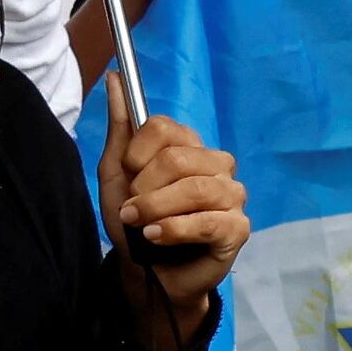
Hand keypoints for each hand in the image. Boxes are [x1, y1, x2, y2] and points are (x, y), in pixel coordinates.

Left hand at [103, 114, 248, 345]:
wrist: (146, 273)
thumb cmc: (135, 222)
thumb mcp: (117, 174)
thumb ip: (120, 127)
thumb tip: (114, 77)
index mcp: (191, 146)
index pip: (166, 128)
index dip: (138, 152)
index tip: (128, 174)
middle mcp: (217, 165)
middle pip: (179, 158)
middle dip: (144, 187)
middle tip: (131, 209)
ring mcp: (232, 196)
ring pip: (195, 189)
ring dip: (156, 209)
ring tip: (138, 226)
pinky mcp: (238, 229)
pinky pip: (208, 221)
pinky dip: (174, 229)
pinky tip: (155, 237)